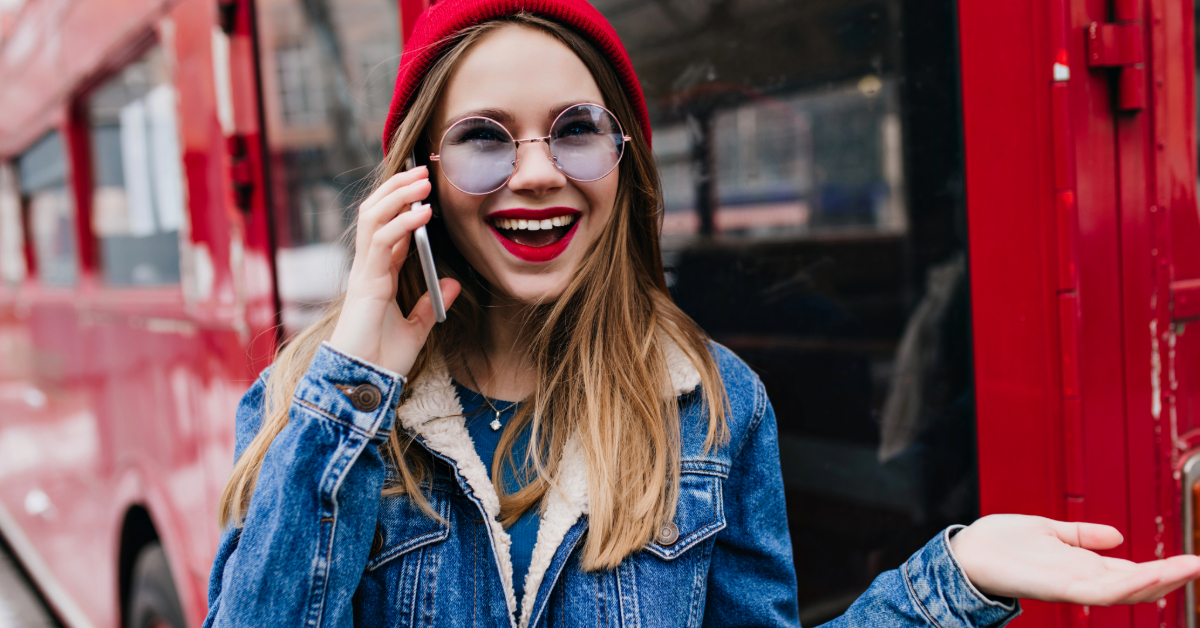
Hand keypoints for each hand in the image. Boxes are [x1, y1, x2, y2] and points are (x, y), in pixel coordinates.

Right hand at [329, 166, 460, 375]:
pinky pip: (381, 242)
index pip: (388, 229)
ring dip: (398, 195)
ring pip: (373, 218)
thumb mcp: (416, 329)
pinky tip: (422, 212)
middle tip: (423, 171)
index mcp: (377, 275)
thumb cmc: (382, 359)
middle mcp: (367, 268)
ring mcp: (364, 272)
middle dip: (397, 189)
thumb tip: (453, 283)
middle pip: (376, 214)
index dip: (403, 205)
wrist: (364, 383)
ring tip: (422, 180)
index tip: (425, 188)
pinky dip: (402, 222)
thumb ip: (431, 304)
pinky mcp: (366, 282)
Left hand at [950, 514, 1199, 604]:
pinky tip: (1151, 574)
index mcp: (1082, 565)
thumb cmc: (999, 543)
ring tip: (1191, 568)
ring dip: (1160, 580)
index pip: (1131, 569)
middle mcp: (1082, 578)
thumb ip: (1081, 535)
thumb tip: (1116, 536)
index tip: (1192, 560)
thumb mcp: (1048, 530)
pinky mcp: (1060, 589)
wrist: (965, 553)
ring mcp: (1073, 586)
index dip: (1162, 567)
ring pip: (1126, 590)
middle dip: (1172, 577)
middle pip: (1137, 582)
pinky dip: (1128, 584)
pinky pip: (1101, 592)